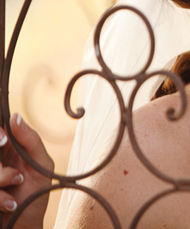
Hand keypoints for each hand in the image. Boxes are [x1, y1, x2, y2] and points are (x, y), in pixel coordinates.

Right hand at [0, 114, 53, 228]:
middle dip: (1, 166)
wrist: (25, 227)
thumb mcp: (41, 166)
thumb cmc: (36, 195)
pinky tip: (10, 204)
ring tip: (17, 185)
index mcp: (5, 148)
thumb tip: (15, 116)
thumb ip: (30, 141)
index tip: (4, 140)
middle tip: (16, 173)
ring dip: (2, 178)